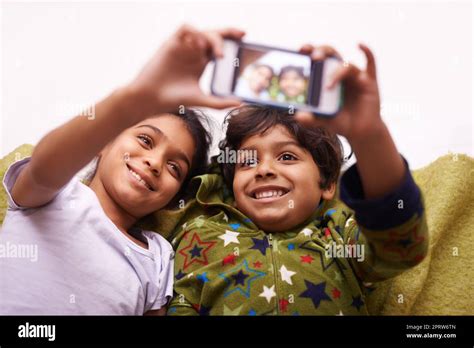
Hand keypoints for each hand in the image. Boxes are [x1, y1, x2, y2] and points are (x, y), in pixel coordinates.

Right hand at [128, 25, 244, 114]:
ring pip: (202, 31)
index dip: (231, 40)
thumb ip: (220, 102)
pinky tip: (201, 46)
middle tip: (241, 35)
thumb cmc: (173, 98)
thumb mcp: (202, 100)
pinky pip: (186, 28)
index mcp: (201, 62)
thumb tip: (241, 103)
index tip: (245, 40)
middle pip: (214, 35)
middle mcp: (193, 52)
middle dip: (228, 32)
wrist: (151, 98)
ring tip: (219, 55)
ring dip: (213, 38)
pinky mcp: (172, 43)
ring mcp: (183, 47)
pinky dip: (196, 33)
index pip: (219, 46)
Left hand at [295, 44, 382, 142]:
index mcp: (326, 77)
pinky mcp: (369, 81)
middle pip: (330, 54)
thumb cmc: (340, 121)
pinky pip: (370, 64)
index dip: (309, 51)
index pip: (316, 59)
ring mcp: (354, 76)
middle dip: (321, 52)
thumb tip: (298, 116)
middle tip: (314, 58)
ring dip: (336, 72)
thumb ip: (311, 119)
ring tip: (328, 86)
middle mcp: (339, 73)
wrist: (360, 131)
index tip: (300, 50)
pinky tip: (359, 45)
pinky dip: (367, 53)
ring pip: (346, 65)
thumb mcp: (323, 121)